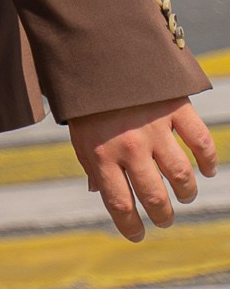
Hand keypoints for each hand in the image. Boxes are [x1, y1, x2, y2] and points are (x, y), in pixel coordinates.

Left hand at [70, 98, 217, 241]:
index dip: (131, 226)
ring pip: (180, 176)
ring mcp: (155, 129)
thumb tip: (101, 194)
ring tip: (184, 196)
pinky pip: (200, 143)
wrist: (101, 51)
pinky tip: (206, 170)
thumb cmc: (88, 99)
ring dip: (185, 192)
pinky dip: (208, 160)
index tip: (138, 236)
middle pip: (154, 195)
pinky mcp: (176, 110)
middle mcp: (129, 147)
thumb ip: (93, 164)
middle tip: (165, 218)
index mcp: (100, 155)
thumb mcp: (80, 134)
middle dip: (162, 214)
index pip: (119, 203)